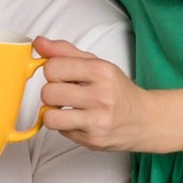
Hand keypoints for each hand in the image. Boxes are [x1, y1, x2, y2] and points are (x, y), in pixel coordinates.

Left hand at [31, 35, 157, 153]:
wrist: (144, 120)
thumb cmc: (117, 90)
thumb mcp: (96, 64)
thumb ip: (65, 52)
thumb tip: (39, 43)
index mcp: (102, 71)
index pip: (53, 67)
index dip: (52, 71)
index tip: (62, 75)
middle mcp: (101, 96)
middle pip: (48, 92)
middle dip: (52, 93)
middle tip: (66, 94)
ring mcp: (97, 120)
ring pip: (50, 116)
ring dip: (54, 113)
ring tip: (67, 109)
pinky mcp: (93, 140)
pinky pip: (60, 132)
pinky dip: (65, 126)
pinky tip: (80, 121)